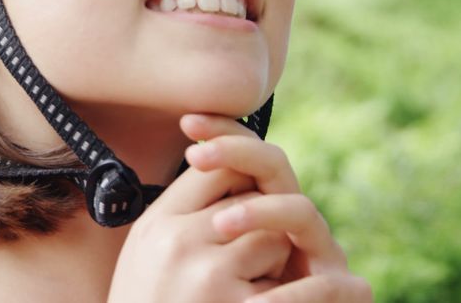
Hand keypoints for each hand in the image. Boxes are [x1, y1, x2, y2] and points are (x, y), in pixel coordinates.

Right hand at [107, 152, 291, 301]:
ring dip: (275, 261)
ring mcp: (209, 276)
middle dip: (260, 225)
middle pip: (252, 202)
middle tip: (246, 258)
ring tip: (248, 287)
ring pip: (275, 239)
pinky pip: (291, 287)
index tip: (248, 197)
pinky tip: (311, 296)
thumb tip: (234, 170)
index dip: (241, 179)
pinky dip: (306, 294)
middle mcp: (179, 243)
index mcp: (156, 225)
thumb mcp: (149, 252)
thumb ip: (183, 215)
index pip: (215, 170)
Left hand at [180, 114, 372, 302]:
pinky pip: (328, 284)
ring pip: (302, 212)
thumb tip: (171, 170)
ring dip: (261, 213)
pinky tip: (262, 296)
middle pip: (275, 167)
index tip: (186, 122)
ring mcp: (317, 253)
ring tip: (221, 226)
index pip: (243, 156)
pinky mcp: (341, 292)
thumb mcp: (197, 255)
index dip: (220, 134)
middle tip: (196, 157)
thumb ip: (192, 216)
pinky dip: (297, 291)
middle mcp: (289, 221)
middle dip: (238, 153)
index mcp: (255, 205)